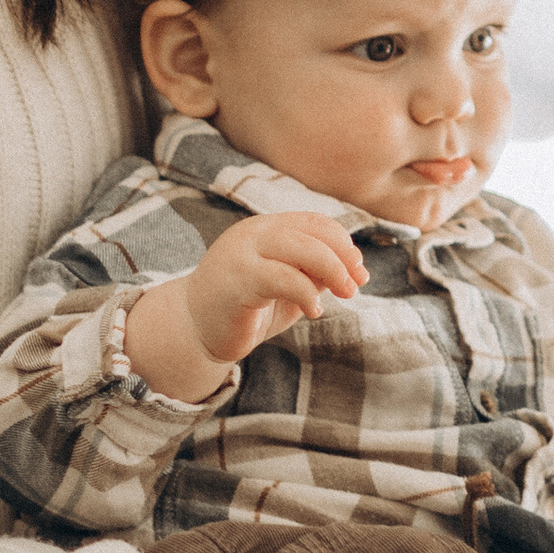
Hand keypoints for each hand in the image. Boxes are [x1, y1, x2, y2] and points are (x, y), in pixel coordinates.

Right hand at [123, 214, 366, 399]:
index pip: (315, 222)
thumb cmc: (244, 309)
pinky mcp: (238, 280)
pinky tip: (314, 311)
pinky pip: (284, 278)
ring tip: (344, 295)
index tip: (359, 271)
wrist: (194, 330)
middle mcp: (253, 233)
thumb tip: (353, 269)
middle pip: (313, 232)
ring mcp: (243, 253)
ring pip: (303, 249)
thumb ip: (313, 273)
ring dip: (332, 272)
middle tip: (356, 286)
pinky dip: (307, 293)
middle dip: (343, 258)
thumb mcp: (287, 287)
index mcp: (266, 228)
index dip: (344, 244)